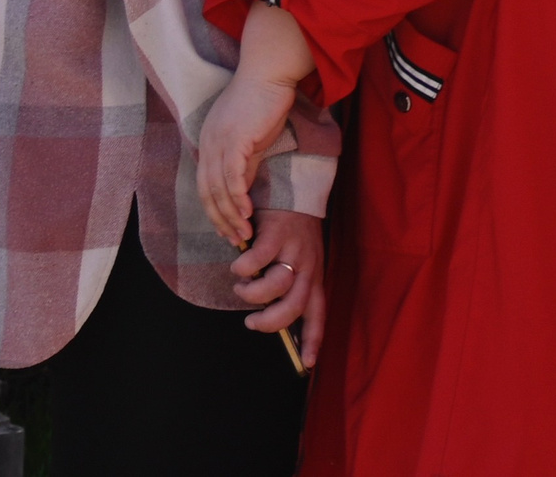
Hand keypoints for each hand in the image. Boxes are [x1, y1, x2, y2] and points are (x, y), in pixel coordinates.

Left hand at [198, 2, 316, 246]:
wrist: (269, 72)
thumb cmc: (264, 100)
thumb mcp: (252, 138)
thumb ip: (246, 164)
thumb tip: (242, 191)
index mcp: (209, 144)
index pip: (206, 187)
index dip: (216, 212)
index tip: (229, 231)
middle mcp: (208, 145)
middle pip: (207, 194)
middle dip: (221, 221)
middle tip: (235, 241)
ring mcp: (218, 143)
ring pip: (218, 190)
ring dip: (231, 216)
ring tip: (244, 235)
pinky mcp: (234, 140)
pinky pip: (232, 178)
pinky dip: (238, 198)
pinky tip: (248, 213)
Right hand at [233, 206, 327, 365]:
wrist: (295, 191)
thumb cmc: (292, 234)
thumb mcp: (300, 261)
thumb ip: (288, 286)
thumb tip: (266, 316)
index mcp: (314, 276)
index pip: (318, 314)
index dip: (313, 340)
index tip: (308, 364)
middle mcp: (308, 266)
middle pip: (293, 307)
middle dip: (269, 322)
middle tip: (253, 322)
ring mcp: (294, 250)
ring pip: (274, 287)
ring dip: (251, 293)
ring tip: (243, 285)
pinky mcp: (277, 235)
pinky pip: (256, 261)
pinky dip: (242, 267)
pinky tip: (238, 264)